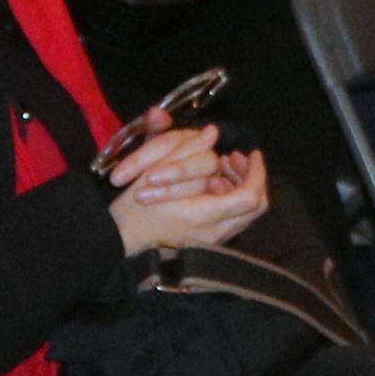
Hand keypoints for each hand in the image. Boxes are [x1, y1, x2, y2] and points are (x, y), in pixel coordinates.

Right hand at [104, 125, 270, 255]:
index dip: (255, 173)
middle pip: (255, 207)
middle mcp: (214, 233)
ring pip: (246, 214)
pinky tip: (212, 182)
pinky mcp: (208, 242)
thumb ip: (185, 152)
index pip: (248, 197)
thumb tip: (211, 133)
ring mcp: (213, 241)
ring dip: (240, 186)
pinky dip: (229, 198)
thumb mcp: (153, 173)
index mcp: (203, 216)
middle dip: (252, 178)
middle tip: (235, 158)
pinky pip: (233, 219)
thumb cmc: (132, 208)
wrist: (119, 240)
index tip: (250, 153)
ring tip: (222, 167)